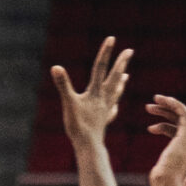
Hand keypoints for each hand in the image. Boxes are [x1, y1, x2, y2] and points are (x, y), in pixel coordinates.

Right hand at [51, 35, 132, 151]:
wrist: (89, 147)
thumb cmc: (78, 126)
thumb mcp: (69, 103)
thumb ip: (63, 85)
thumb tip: (55, 67)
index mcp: (95, 92)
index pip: (100, 67)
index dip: (105, 52)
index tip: (112, 38)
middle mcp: (103, 99)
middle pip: (114, 77)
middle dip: (121, 63)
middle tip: (130, 51)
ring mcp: (105, 110)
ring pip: (115, 92)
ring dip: (120, 82)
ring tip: (126, 75)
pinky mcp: (104, 121)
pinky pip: (111, 110)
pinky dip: (114, 105)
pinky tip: (115, 106)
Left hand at [147, 94, 185, 185]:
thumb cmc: (161, 184)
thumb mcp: (161, 175)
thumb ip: (162, 170)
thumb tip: (155, 174)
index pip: (178, 134)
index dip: (165, 127)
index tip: (150, 129)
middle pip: (181, 122)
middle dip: (165, 113)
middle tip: (148, 108)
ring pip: (183, 115)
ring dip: (166, 106)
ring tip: (148, 107)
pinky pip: (184, 113)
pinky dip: (173, 104)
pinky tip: (161, 100)